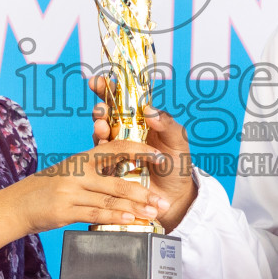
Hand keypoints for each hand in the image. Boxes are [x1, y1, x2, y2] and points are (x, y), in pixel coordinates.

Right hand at [0, 141, 168, 255]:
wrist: (16, 205)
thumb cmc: (46, 189)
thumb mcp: (70, 172)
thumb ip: (94, 171)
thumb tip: (123, 171)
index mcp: (81, 158)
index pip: (116, 147)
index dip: (140, 150)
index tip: (159, 157)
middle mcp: (77, 171)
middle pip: (118, 179)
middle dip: (144, 192)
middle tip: (162, 200)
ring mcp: (71, 191)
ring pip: (110, 198)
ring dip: (135, 208)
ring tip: (153, 214)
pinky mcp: (65, 210)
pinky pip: (95, 213)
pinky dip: (114, 217)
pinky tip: (129, 221)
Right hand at [88, 75, 196, 229]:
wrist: (175, 197)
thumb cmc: (178, 165)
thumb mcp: (178, 142)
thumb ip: (167, 125)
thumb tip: (150, 110)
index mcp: (140, 122)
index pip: (122, 100)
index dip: (109, 89)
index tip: (99, 81)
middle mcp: (124, 134)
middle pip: (106, 116)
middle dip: (100, 109)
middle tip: (101, 109)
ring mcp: (115, 152)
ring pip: (100, 136)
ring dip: (98, 129)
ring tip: (101, 127)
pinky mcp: (110, 171)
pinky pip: (101, 161)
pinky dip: (100, 152)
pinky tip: (103, 150)